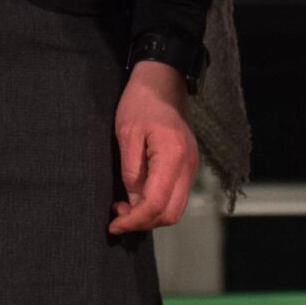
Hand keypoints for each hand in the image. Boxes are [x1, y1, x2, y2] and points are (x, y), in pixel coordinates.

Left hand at [109, 60, 198, 233]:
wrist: (164, 80)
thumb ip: (131, 172)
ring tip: (124, 207)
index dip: (134, 221)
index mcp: (172, 156)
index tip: (114, 224)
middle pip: (171, 214)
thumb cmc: (141, 102)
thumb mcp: (126, 134)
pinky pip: (176, 196)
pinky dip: (158, 204)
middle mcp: (188, 165)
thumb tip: (132, 202)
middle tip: (117, 216)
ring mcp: (192, 166)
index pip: (156, 204)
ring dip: (150, 215)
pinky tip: (138, 196)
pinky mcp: (189, 164)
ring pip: (175, 209)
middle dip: (143, 223)